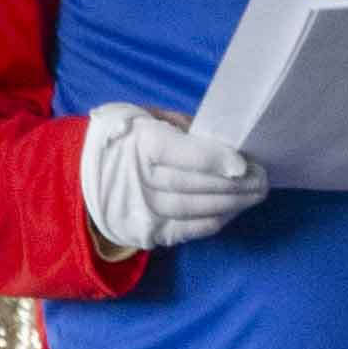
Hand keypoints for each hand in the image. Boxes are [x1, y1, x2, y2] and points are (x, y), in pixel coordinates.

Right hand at [81, 105, 266, 257]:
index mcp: (140, 142)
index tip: (243, 165)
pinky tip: (233, 211)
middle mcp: (137, 177)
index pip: (181, 153)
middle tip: (262, 179)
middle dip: (233, 184)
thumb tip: (227, 140)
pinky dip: (212, 221)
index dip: (214, 159)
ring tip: (255, 195)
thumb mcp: (151, 118)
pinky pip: (184, 230)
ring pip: (192, 208)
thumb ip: (185, 128)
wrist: (84, 173)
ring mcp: (139, 208)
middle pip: (192, 184)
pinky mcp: (144, 230)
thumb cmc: (130, 138)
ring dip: (230, 204)